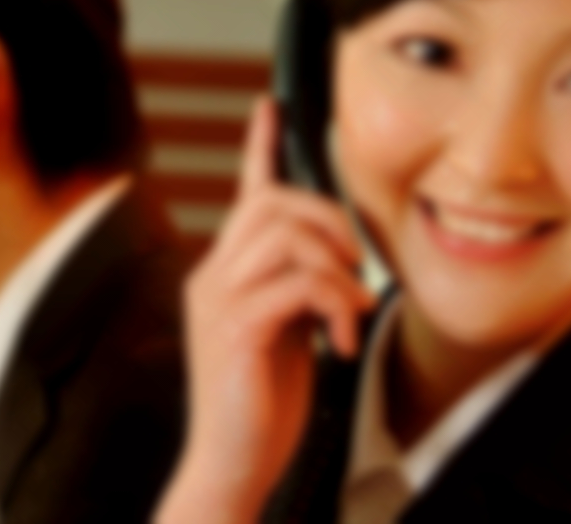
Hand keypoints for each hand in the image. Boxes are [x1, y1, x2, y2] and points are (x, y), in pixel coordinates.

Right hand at [157, 99, 372, 523]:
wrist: (231, 465)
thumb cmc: (260, 408)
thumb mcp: (286, 336)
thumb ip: (300, 293)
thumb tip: (341, 268)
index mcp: (224, 275)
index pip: (243, 195)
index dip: (260, 146)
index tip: (272, 104)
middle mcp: (212, 277)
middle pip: (272, 202)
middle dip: (330, 220)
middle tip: (359, 268)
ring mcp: (218, 300)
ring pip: (285, 235)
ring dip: (338, 266)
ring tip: (353, 310)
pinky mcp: (234, 329)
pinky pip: (296, 284)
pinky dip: (334, 303)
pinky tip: (341, 337)